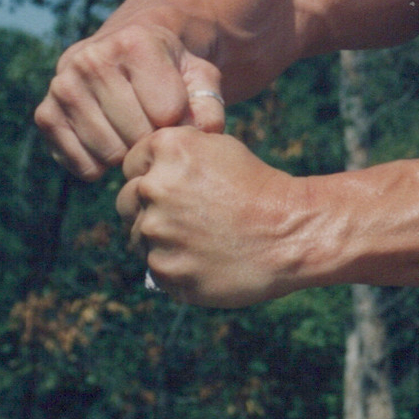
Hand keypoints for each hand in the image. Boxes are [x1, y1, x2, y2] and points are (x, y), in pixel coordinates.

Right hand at [36, 22, 226, 178]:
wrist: (128, 55)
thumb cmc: (171, 71)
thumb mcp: (200, 78)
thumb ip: (209, 105)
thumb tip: (204, 133)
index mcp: (134, 42)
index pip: (166, 112)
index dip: (179, 122)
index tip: (177, 110)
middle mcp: (90, 58)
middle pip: (136, 135)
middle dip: (153, 140)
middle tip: (155, 127)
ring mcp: (62, 86)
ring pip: (109, 153)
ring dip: (128, 155)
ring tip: (134, 133)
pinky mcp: (45, 114)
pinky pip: (81, 164)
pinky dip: (101, 166)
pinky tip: (110, 142)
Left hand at [116, 128, 304, 306]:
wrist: (292, 231)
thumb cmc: (259, 187)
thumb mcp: (218, 147)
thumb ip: (173, 152)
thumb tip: (143, 167)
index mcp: (164, 149)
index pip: (130, 166)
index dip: (153, 177)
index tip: (179, 191)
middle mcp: (152, 188)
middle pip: (126, 202)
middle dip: (150, 210)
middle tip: (188, 220)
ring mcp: (156, 232)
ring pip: (138, 238)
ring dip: (161, 241)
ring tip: (201, 242)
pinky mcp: (165, 270)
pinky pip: (155, 269)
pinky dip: (176, 268)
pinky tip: (206, 261)